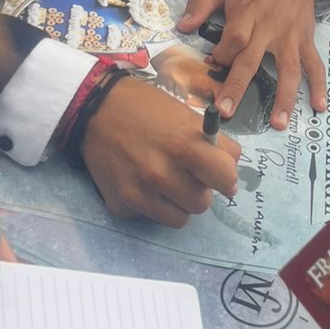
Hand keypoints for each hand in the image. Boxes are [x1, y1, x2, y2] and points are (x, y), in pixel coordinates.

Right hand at [81, 79, 240, 224]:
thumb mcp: (188, 116)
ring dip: (179, 203)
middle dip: (200, 190)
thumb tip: (232, 181)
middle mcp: (161, 174)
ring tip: (167, 181)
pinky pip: (151, 217)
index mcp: (184, 146)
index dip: (226, 177)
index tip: (219, 173)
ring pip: (180, 219)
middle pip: (202, 204)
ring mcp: (139, 193)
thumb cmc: (148, 109)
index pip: (226, 179)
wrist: (97, 109)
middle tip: (188, 174)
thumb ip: (216, 145)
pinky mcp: (121, 205)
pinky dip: (152, 205)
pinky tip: (142, 182)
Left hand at [177, 0, 328, 128]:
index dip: (221, 55)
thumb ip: (202, 3)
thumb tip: (182, 26)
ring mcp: (290, 39)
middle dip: (238, 87)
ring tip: (278, 123)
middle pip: (251, 61)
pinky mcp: (305, 42)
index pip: (232, 41)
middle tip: (227, 112)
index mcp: (247, 15)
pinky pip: (315, 65)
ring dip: (284, 98)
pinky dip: (320, 85)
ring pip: (288, 70)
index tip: (212, 64)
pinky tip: (319, 105)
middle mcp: (269, 30)